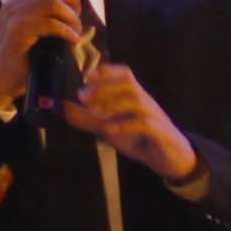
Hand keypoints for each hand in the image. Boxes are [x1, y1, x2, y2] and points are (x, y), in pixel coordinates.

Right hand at [0, 0, 92, 115]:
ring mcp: (13, 17)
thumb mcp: (29, 30)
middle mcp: (12, 5)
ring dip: (71, 16)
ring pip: (52, 2)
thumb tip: (71, 4)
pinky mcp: (18, 32)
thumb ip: (41, 14)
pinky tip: (72, 39)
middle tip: (78, 15)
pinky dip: (66, 30)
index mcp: (14, 1)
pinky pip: (50, 23)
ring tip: (75, 30)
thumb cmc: (19, 58)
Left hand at [61, 64, 200, 187]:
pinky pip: (146, 124)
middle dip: (105, 86)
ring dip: (113, 103)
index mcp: (134, 97)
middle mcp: (145, 102)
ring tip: (95, 111)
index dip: (106, 71)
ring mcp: (154, 117)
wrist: (169, 159)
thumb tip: (61, 106)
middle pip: (128, 83)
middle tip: (83, 96)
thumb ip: (87, 118)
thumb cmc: (139, 138)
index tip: (86, 75)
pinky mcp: (160, 133)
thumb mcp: (109, 127)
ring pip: (137, 100)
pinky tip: (110, 129)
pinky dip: (126, 124)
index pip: (124, 74)